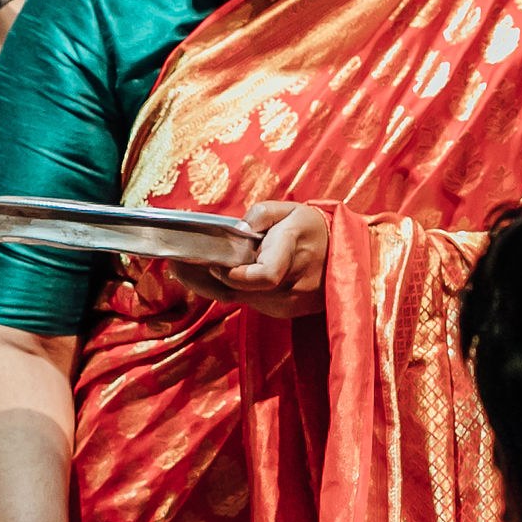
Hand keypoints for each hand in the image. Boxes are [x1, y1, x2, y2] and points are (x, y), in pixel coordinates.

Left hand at [168, 201, 328, 318]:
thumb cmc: (314, 229)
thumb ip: (263, 214)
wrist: (347, 258)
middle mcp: (292, 284)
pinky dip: (231, 289)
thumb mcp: (292, 209)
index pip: (265, 275)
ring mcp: (288, 304)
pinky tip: (215, 274)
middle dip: (205, 276)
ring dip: (214, 283)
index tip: (214, 263)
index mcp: (294, 251)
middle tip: (174, 261)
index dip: (236, 274)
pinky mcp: (283, 312)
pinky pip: (248, 302)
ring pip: (240, 298)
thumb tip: (239, 228)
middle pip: (239, 290)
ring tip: (185, 266)